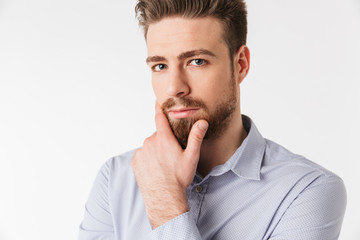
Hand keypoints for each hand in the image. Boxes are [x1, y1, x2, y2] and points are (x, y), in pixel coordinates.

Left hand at [131, 102, 207, 228]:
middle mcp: (150, 142)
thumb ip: (196, 137)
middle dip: (164, 141)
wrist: (164, 197)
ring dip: (155, 150)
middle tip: (172, 154)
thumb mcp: (191, 156)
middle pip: (157, 135)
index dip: (159, 108)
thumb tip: (202, 122)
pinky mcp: (135, 162)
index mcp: (164, 139)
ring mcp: (141, 152)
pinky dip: (148, 159)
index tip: (157, 101)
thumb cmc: (179, 177)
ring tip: (164, 164)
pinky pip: (142, 155)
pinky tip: (155, 169)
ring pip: (149, 146)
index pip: (159, 118)